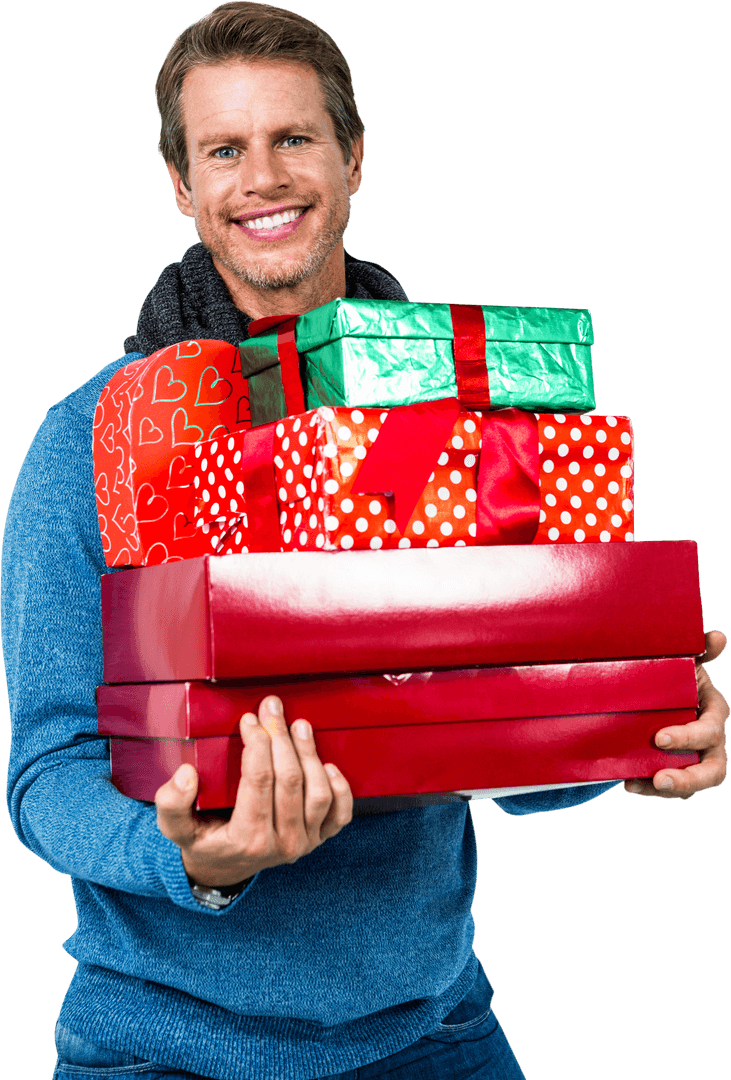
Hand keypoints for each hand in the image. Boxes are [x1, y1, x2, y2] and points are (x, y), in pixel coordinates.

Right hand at [154, 695, 352, 885]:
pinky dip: (340, 788)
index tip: (249, 720)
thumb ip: (172, 802)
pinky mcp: (319, 839)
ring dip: (310, 754)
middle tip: (272, 710)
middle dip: (281, 738)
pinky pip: (340, 815)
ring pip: (318, 794)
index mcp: (247, 838)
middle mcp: (282, 844)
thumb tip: (188, 774)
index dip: (257, 744)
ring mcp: (304, 843)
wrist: (223, 867)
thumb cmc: (202, 839)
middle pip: (290, 781)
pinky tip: (327, 764)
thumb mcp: (175, 826)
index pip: (259, 781)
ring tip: (299, 726)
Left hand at [625, 631, 727, 797]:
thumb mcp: (686, 661)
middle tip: (660, 777)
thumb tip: (718, 637)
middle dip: (688, 777)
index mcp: (713, 712)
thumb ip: (701, 651)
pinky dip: (649, 787)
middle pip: (712, 769)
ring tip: (637, 784)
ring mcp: (695, 758)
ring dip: (670, 788)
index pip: (709, 730)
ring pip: (693, 784)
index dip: (688, 737)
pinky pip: (669, 787)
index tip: (659, 739)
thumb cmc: (674, 674)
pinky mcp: (677, 769)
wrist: (656, 691)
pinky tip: (628, 782)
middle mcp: (710, 740)